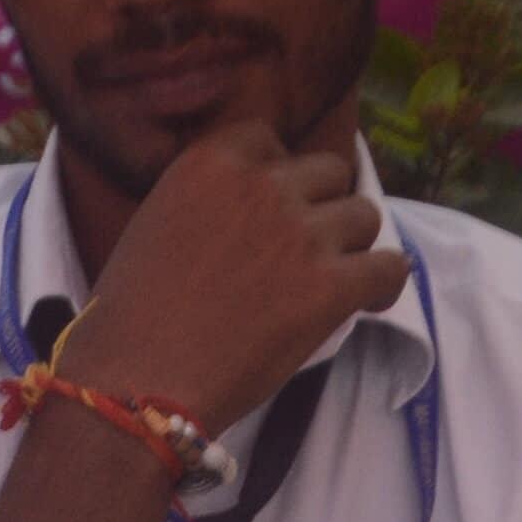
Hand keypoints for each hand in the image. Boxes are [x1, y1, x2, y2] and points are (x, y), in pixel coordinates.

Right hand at [55, 124, 407, 441]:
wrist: (135, 382)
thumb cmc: (131, 318)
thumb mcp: (157, 224)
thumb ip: (208, 201)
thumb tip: (252, 212)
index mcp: (210, 163)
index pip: (270, 139)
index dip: (279, 173)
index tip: (275, 205)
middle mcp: (261, 185)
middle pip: (329, 172)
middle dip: (321, 205)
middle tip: (306, 248)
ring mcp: (300, 234)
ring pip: (364, 215)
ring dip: (352, 244)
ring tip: (334, 278)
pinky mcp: (329, 287)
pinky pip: (390, 268)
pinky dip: (384, 284)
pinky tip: (369, 302)